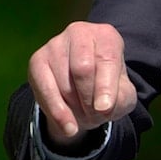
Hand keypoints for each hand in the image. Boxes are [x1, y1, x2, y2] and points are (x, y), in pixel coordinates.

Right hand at [28, 21, 136, 146]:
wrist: (84, 89)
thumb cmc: (107, 87)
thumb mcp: (123, 95)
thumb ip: (121, 99)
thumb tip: (102, 106)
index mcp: (106, 35)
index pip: (107, 59)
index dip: (106, 86)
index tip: (105, 109)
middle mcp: (80, 32)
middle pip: (82, 69)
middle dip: (89, 98)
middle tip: (96, 115)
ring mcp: (55, 44)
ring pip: (64, 83)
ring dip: (76, 108)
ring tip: (86, 115)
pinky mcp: (37, 60)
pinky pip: (44, 90)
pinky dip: (57, 112)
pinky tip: (68, 126)